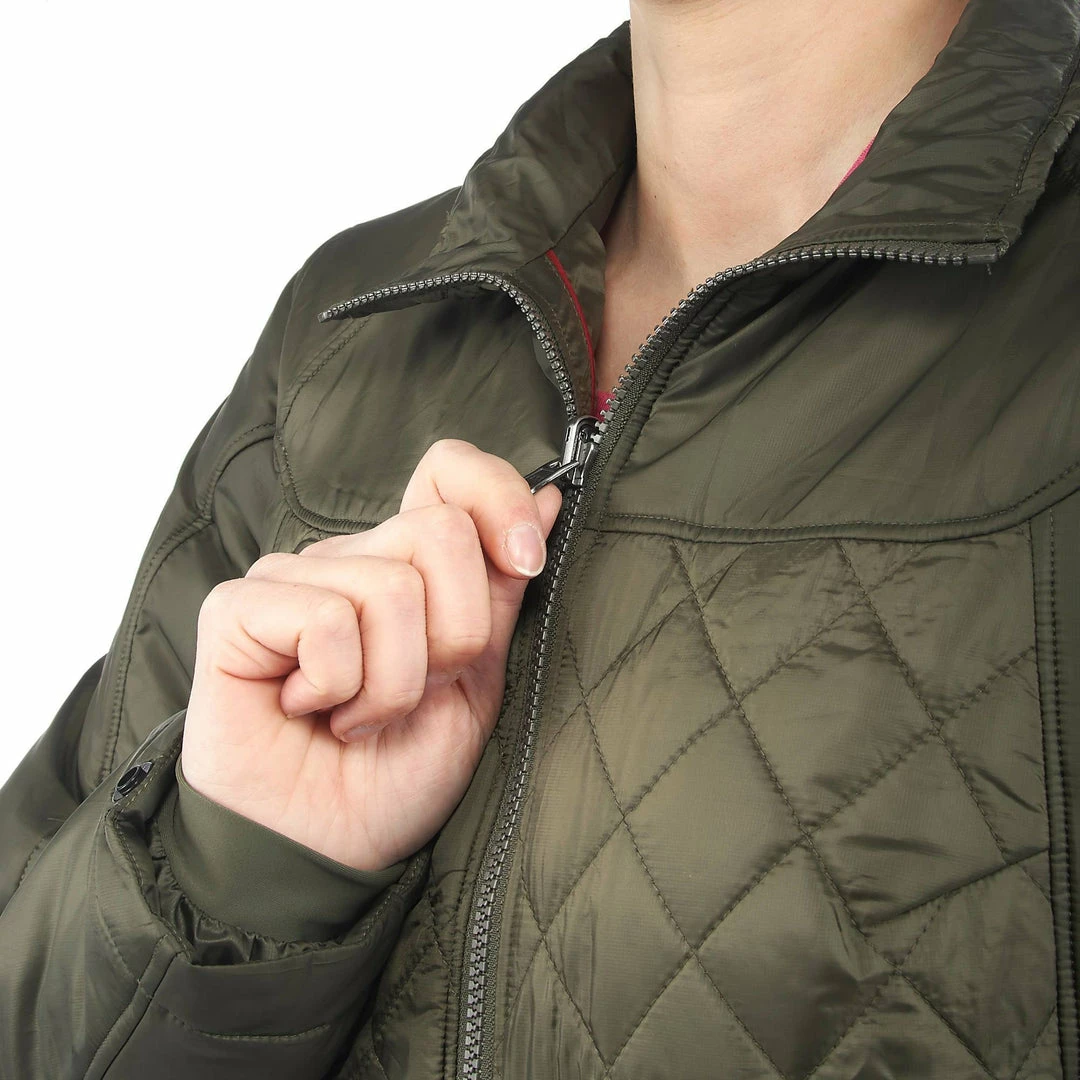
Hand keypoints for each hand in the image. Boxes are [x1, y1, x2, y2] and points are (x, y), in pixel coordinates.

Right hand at [181, 439, 562, 870]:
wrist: (333, 847)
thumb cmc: (401, 769)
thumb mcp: (478, 678)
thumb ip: (503, 588)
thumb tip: (550, 495)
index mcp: (408, 565)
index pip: (448, 469)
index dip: (496, 495)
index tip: (526, 560)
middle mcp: (349, 557)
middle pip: (438, 532)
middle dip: (453, 636)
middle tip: (418, 691)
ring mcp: (289, 577)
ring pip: (390, 588)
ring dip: (394, 683)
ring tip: (361, 716)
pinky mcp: (237, 609)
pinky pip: (326, 619)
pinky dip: (340, 686)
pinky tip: (313, 711)